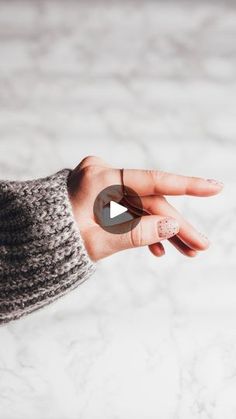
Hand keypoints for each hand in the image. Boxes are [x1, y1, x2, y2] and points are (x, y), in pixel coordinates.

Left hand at [68, 156, 223, 260]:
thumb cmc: (57, 240)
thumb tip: (172, 224)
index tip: (215, 187)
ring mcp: (103, 185)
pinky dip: (142, 229)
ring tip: (187, 253)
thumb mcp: (99, 242)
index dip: (186, 186)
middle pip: (150, 201)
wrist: (33, 241)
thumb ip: (138, 233)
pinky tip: (159, 250)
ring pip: (143, 208)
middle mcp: (103, 175)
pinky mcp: (102, 196)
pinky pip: (129, 212)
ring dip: (162, 231)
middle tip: (200, 246)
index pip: (152, 181)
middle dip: (175, 225)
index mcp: (99, 177)